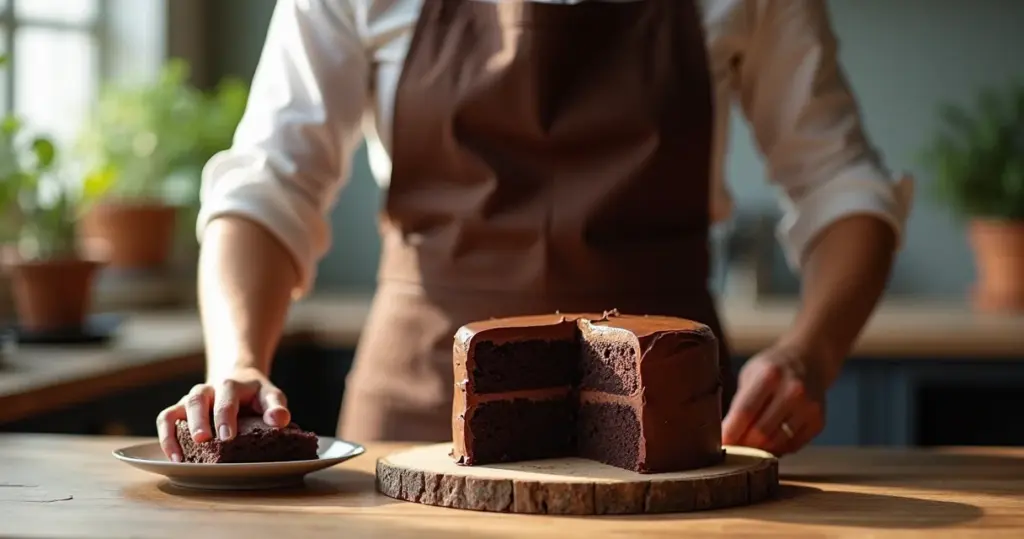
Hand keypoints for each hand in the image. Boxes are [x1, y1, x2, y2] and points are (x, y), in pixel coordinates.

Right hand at [156, 367, 289, 461]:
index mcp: (231, 385)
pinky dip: (166, 437)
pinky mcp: (180, 410)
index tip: (228, 436)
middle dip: (198, 421)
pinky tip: (174, 458)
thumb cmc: (256, 394)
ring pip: (176, 409)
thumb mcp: (270, 396)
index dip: (225, 416)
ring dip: (175, 432)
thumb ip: (276, 407)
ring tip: (180, 457)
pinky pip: (166, 419)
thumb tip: (278, 420)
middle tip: (203, 440)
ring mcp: (191, 399)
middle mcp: (208, 390)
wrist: (238, 378)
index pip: (226, 398)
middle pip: (197, 399)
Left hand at [722, 343, 826, 455]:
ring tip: (747, 450)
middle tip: (732, 449)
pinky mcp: (818, 421)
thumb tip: (726, 434)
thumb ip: (740, 401)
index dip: (730, 432)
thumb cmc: (772, 368)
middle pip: (761, 431)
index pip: (745, 411)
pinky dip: (778, 449)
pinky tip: (769, 444)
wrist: (809, 359)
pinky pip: (793, 446)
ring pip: (777, 442)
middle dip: (743, 445)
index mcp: (770, 375)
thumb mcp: (751, 374)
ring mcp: (808, 407)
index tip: (719, 444)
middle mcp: (793, 391)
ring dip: (759, 450)